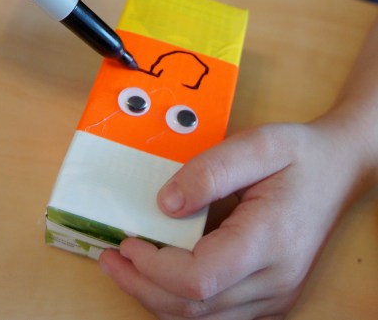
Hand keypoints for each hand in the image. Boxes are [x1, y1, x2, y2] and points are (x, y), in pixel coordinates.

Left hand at [99, 121, 363, 318]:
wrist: (340, 170)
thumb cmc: (299, 155)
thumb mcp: (256, 145)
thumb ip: (208, 172)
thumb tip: (164, 204)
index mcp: (269, 241)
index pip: (199, 280)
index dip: (153, 268)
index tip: (126, 241)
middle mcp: (274, 280)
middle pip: (195, 309)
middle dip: (141, 287)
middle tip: (108, 258)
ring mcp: (274, 295)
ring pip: (202, 319)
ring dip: (154, 298)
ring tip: (122, 267)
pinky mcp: (268, 297)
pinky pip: (215, 315)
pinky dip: (178, 302)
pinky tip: (155, 277)